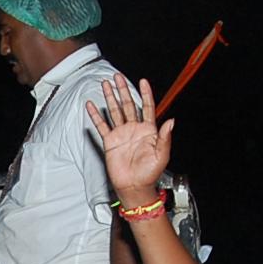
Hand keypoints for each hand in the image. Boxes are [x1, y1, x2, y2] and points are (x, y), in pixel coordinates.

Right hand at [86, 75, 175, 202]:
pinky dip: (96, 115)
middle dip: (123, 90)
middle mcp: (134, 129)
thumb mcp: (162, 155)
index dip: (145, 94)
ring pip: (115, 111)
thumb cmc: (150, 173)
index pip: (147, 107)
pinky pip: (102, 126)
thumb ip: (165, 137)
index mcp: (148, 130)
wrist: (135, 186)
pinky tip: (91, 106)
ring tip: (106, 84)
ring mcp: (121, 134)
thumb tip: (171, 121)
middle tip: (118, 77)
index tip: (143, 81)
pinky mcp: (110, 141)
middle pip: (128, 105)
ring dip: (110, 98)